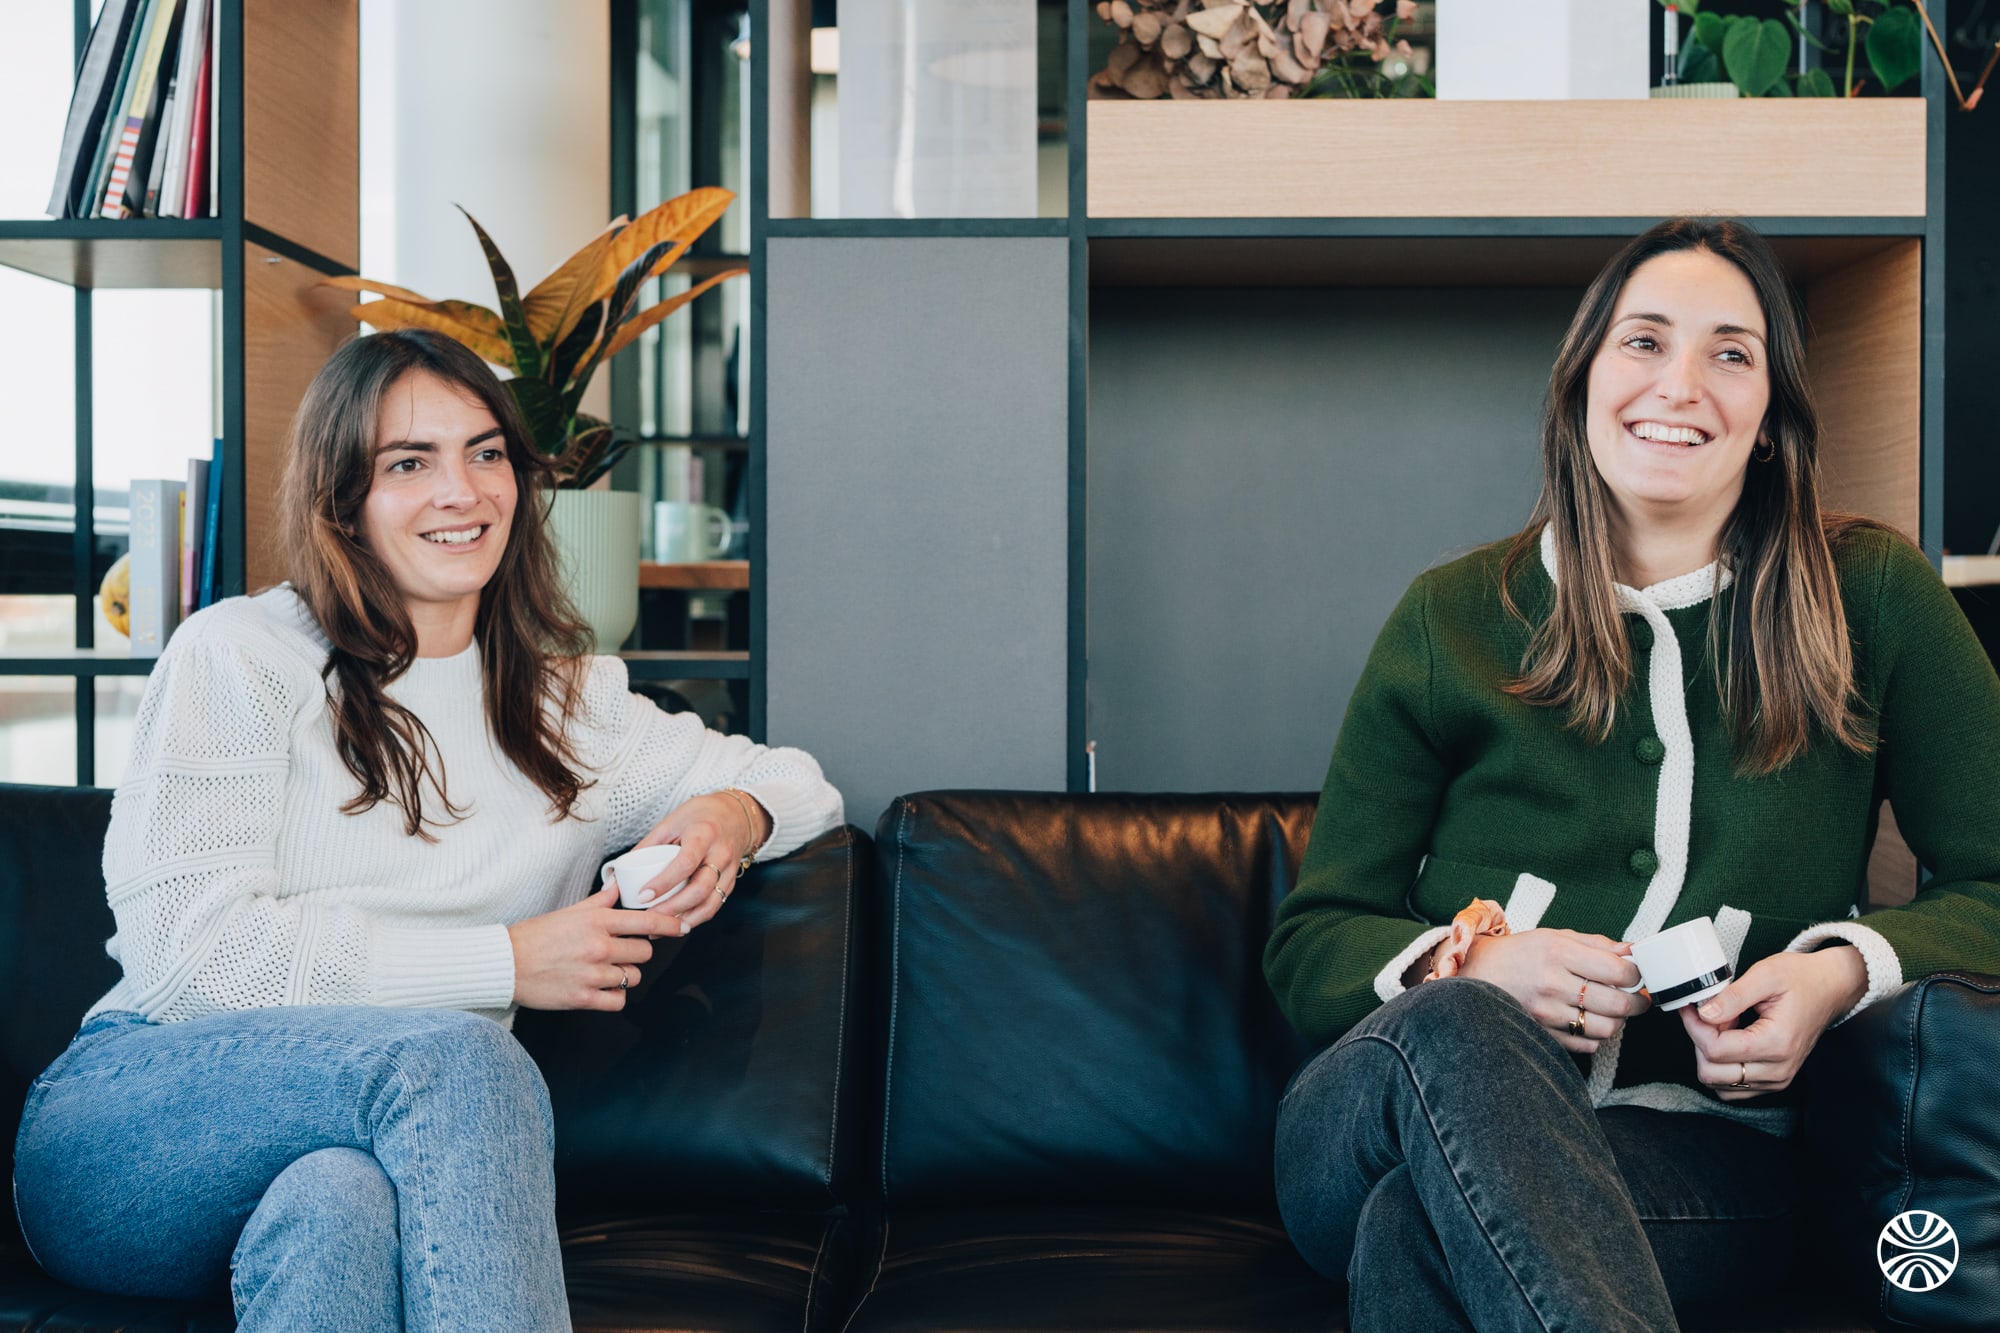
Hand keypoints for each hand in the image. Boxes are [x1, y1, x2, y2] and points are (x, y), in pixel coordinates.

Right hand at [508, 884, 679, 1010]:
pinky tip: (601, 988)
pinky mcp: (584, 998)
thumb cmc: (537, 935)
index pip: (647, 921)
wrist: (507, 963)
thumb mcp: (570, 911)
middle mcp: (599, 946)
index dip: (670, 924)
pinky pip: (619, 999)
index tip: (682, 927)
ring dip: (624, 974)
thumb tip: (618, 882)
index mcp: (597, 921)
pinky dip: (614, 995)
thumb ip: (600, 901)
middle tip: (620, 952)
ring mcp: (593, 973)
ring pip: (633, 976)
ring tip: (603, 970)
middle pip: (645, 952)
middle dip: (637, 952)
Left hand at [624, 791, 771, 933]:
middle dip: (674, 908)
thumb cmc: (700, 816)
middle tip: (650, 917)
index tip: (643, 895)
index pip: (685, 863)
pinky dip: (697, 917)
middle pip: (700, 888)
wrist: (736, 815)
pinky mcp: (731, 882)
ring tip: (663, 928)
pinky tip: (681, 923)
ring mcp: (729, 870)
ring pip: (711, 903)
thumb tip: (620, 872)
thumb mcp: (672, 821)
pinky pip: (716, 905)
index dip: (664, 882)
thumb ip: (648, 845)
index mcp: (703, 834)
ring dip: (687, 919)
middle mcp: (720, 853)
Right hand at [1456, 928, 1649, 1054]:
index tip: (1637, 975)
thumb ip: (1597, 943)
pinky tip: (1589, 1022)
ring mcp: (1546, 1012)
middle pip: (1617, 1004)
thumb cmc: (1520, 953)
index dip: (1637, 975)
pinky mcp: (1542, 1033)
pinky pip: (1586, 1045)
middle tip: (1638, 998)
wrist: (1476, 974)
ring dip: (1618, 1021)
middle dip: (1637, 1003)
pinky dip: (1596, 1036)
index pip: (1618, 971)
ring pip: (1606, 1028)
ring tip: (1613, 1010)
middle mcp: (1552, 983)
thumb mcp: (1556, 936)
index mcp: (1558, 952)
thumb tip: (1634, 951)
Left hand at [1679, 946, 1866, 1099]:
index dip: (1694, 1026)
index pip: (1715, 1050)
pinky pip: (1733, 1087)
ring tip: (1724, 1027)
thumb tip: (1703, 1014)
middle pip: (1712, 1072)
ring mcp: (1778, 1079)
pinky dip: (1723, 1066)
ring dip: (1710, 1056)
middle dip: (1700, 1041)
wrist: (1829, 989)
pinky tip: (1731, 1040)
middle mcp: (1779, 1069)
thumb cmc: (1801, 979)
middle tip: (1710, 1015)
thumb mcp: (1765, 974)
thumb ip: (1732, 996)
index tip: (1692, 1006)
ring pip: (1719, 1084)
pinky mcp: (1774, 1081)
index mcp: (1776, 1043)